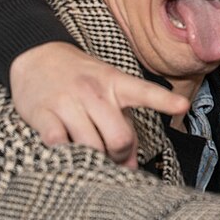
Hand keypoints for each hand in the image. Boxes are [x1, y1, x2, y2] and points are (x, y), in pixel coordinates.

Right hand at [10, 42, 191, 166]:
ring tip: (93, 160)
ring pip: (91, 146)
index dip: (165, 100)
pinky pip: (58, 143)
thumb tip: (132, 164)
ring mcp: (67, 102)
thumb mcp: (108, 89)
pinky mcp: (42, 113)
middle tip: (116, 160)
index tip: (182, 106)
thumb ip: (124, 124)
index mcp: (116, 83)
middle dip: (121, 157)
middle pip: (119, 137)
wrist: (37, 55)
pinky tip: (67, 153)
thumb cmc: (81, 78)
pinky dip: (65, 155)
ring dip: (95, 162)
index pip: (145, 92)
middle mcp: (94, 92)